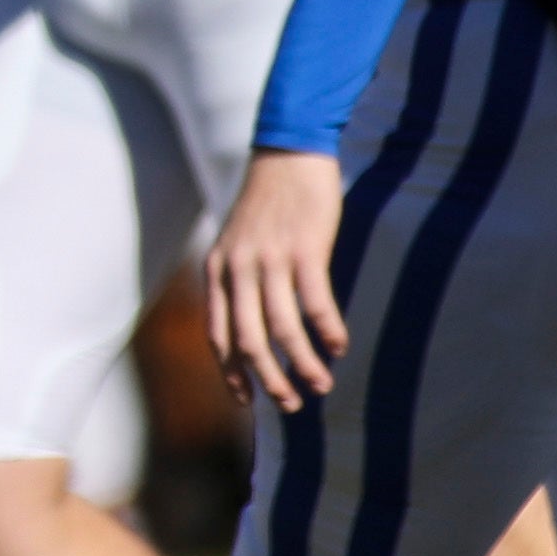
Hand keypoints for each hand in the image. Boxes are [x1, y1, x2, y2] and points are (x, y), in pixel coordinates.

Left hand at [203, 147, 350, 409]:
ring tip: (320, 385)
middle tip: (290, 404)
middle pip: (248, 341)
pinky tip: (339, 347)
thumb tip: (256, 324)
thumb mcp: (238, 242)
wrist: (288, 152)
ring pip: (283, 329)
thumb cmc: (267, 202)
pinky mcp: (303, 251)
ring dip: (303, 364)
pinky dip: (327, 330)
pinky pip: (315, 303)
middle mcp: (237, 270)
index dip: (231, 372)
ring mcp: (270, 260)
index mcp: (217, 270)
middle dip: (269, 379)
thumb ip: (240, 280)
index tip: (247, 400)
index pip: (217, 335)